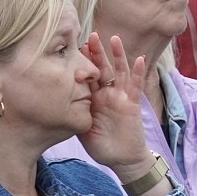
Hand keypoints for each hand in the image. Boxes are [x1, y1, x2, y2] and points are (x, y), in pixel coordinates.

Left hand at [77, 32, 150, 177]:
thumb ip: (74, 115)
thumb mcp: (82, 129)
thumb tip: (57, 104)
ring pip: (119, 72)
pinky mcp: (132, 103)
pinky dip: (138, 72)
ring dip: (117, 55)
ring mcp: (121, 97)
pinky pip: (135, 86)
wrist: (122, 159)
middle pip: (102, 68)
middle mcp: (107, 94)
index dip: (82, 63)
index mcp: (93, 99)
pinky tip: (139, 59)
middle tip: (91, 36)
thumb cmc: (102, 145)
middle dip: (97, 53)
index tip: (74, 48)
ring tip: (113, 38)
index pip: (87, 76)